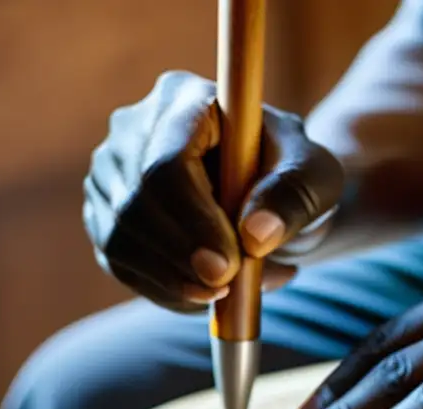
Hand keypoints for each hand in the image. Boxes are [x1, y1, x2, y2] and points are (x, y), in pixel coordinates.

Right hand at [83, 71, 343, 310]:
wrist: (272, 203)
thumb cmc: (294, 179)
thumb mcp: (316, 178)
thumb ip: (295, 195)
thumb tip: (256, 235)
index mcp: (182, 99)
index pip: (166, 163)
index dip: (193, 221)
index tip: (227, 268)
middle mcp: (131, 131)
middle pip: (135, 204)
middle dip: (184, 258)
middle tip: (230, 288)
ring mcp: (111, 176)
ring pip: (121, 240)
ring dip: (178, 280)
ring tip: (239, 286)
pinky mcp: (107, 220)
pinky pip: (123, 267)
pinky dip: (168, 292)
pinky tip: (212, 294)